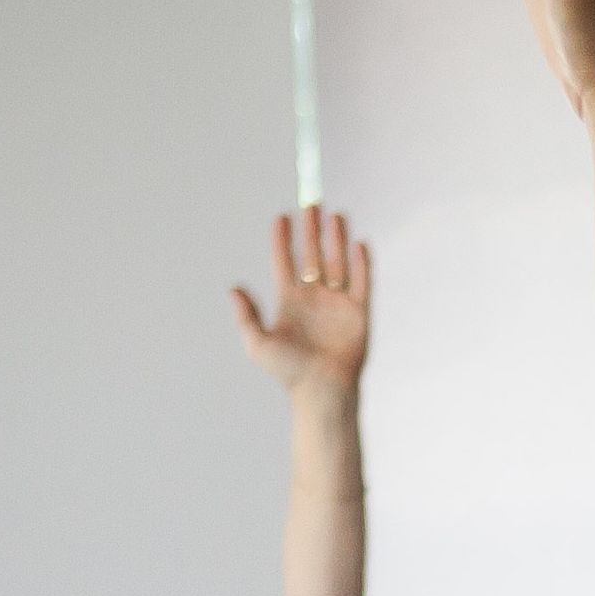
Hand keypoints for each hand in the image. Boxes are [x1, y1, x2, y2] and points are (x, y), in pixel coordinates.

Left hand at [229, 205, 371, 394]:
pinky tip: (358, 244)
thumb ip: (246, 315)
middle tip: (311, 204)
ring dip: (336, 240)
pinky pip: (361, 283)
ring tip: (336, 216)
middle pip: (312, 255)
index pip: (285, 262)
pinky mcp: (358, 313)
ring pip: (337, 263)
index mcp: (289, 301)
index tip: (281, 218)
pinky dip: (361, 264)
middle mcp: (314, 298)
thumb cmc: (288, 372)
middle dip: (311, 230)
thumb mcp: (257, 343)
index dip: (282, 239)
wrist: (322, 391)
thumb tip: (232, 288)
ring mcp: (337, 304)